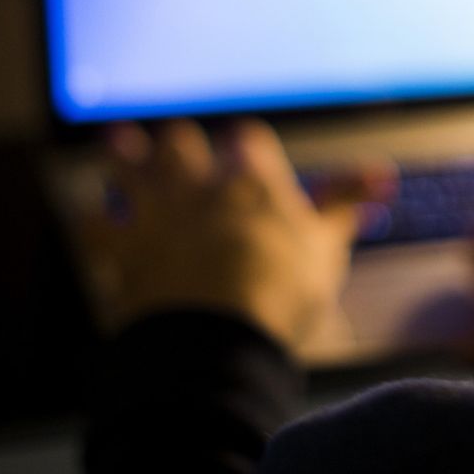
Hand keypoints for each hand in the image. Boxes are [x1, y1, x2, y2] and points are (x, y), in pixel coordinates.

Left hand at [84, 117, 392, 351]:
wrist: (221, 333)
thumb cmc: (283, 288)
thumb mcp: (327, 245)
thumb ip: (345, 204)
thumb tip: (383, 176)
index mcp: (250, 179)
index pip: (246, 142)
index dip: (245, 147)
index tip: (244, 149)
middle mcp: (198, 184)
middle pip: (180, 144)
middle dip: (178, 144)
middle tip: (175, 143)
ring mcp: (155, 213)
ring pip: (128, 169)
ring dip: (123, 156)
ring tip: (117, 140)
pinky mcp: (121, 249)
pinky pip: (93, 226)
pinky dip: (92, 222)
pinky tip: (90, 219)